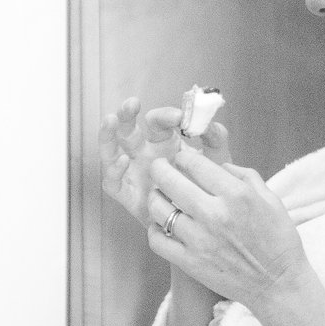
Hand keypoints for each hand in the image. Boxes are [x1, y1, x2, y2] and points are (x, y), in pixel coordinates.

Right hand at [99, 96, 228, 219]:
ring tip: (111, 119)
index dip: (165, 116)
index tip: (179, 116)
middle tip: (132, 103)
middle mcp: (144, 155)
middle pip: (127, 130)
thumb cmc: (206, 189)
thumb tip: (208, 123)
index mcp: (163, 143)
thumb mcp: (216, 161)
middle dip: (126, 114)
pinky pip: (113, 182)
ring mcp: (133, 174)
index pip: (157, 122)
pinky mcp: (128, 195)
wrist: (203, 222)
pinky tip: (123, 160)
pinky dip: (114, 170)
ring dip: (108, 134)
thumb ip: (216, 139)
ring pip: (111, 151)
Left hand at [145, 144, 310, 310]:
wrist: (279, 285)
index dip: (182, 157)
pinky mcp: (189, 263)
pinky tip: (161, 225)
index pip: (194, 163)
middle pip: (168, 180)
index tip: (180, 159)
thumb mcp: (271, 200)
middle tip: (158, 167)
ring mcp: (199, 240)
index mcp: (236, 195)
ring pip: (158, 209)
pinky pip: (157, 240)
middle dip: (159, 168)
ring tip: (159, 196)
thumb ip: (245, 176)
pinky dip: (154, 230)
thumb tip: (219, 165)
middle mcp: (215, 214)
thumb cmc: (279, 240)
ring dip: (155, 198)